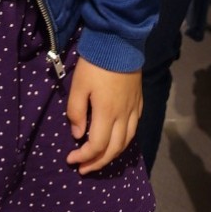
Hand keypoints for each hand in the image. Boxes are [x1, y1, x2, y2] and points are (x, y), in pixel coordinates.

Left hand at [65, 57, 142, 174]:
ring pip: (126, 142)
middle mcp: (123, 116)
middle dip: (98, 163)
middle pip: (113, 150)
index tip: (71, 160)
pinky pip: (134, 129)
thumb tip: (77, 135)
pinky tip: (116, 140)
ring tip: (99, 160)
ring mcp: (133, 110)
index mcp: (107, 114)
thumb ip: (76, 112)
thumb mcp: (78, 86)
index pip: (97, 146)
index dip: (84, 157)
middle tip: (84, 169)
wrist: (120, 43)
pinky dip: (124, 141)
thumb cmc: (95, 64)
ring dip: (112, 155)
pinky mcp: (139, 103)